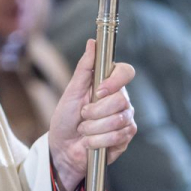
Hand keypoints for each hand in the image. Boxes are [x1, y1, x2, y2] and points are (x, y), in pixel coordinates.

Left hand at [48, 39, 136, 190]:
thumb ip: (84, 68)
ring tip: (84, 130)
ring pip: (120, 120)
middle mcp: (121, 100)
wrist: (63, 147)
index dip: (115, 81)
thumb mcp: (71, 91)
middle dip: (96, 112)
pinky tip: (90, 142)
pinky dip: (99, 141)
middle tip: (83, 116)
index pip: (126, 72)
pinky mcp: (125, 138)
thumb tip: (92, 42)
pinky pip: (120, 137)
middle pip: (122, 100)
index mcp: (109, 84)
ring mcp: (125, 119)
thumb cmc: (66, 118)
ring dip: (95, 128)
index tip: (99, 91)